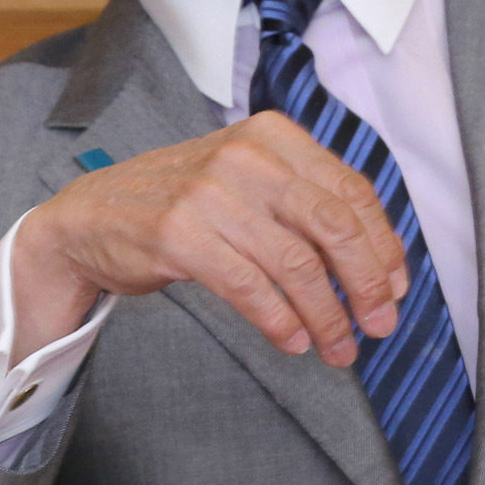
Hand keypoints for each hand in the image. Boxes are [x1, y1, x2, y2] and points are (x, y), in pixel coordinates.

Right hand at [8, 111, 408, 365]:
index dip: (383, 246)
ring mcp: (210, 193)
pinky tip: (292, 341)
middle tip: (379, 325)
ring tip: (337, 348)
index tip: (396, 287)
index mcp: (272, 136)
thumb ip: (303, 202)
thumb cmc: (179, 203)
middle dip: (366, 284)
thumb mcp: (245, 180)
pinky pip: (250, 286)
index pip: (351, 191)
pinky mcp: (180, 234)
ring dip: (326, 316)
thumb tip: (378, 260)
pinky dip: (280, 320)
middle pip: (333, 226)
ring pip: (296, 264)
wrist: (89, 216)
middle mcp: (245, 156)